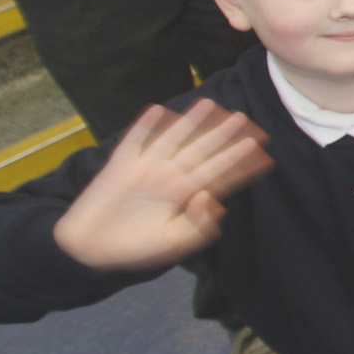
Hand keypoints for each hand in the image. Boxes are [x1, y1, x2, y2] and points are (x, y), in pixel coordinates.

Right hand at [49, 100, 269, 270]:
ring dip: (189, 122)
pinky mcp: (120, 168)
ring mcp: (146, 170)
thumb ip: (198, 225)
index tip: (262, 149)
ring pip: (173, 140)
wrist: (92, 250)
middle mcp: (169, 178)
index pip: (218, 174)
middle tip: (243, 118)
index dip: (239, 162)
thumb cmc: (136, 248)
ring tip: (208, 104)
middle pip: (201, 151)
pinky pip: (134, 142)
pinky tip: (157, 110)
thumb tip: (213, 199)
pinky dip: (144, 127)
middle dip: (222, 135)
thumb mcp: (175, 243)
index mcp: (185, 195)